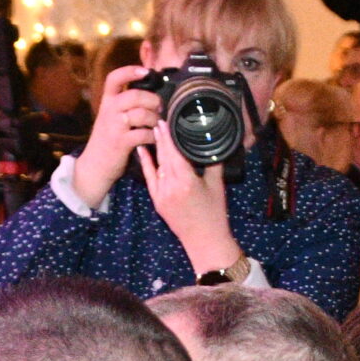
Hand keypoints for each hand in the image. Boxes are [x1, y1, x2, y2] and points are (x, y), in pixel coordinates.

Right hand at [69, 64, 160, 209]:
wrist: (95, 164)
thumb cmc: (109, 138)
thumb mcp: (112, 116)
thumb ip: (126, 103)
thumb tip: (149, 89)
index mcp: (107, 101)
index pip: (114, 78)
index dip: (130, 71)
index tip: (145, 71)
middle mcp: (109, 110)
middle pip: (134, 95)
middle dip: (152, 99)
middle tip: (159, 106)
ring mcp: (114, 126)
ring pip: (141, 114)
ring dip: (154, 118)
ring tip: (157, 124)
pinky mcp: (121, 142)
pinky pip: (143, 134)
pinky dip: (152, 135)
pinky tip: (153, 138)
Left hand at [137, 110, 239, 270]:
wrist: (204, 241)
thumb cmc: (215, 214)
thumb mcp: (217, 186)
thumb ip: (213, 164)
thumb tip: (213, 145)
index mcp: (187, 181)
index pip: (175, 153)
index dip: (169, 136)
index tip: (166, 120)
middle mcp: (171, 186)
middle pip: (164, 156)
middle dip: (161, 137)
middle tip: (158, 119)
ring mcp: (162, 194)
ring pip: (157, 165)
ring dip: (155, 147)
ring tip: (154, 130)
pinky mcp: (157, 201)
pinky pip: (149, 178)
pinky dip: (146, 163)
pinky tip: (142, 150)